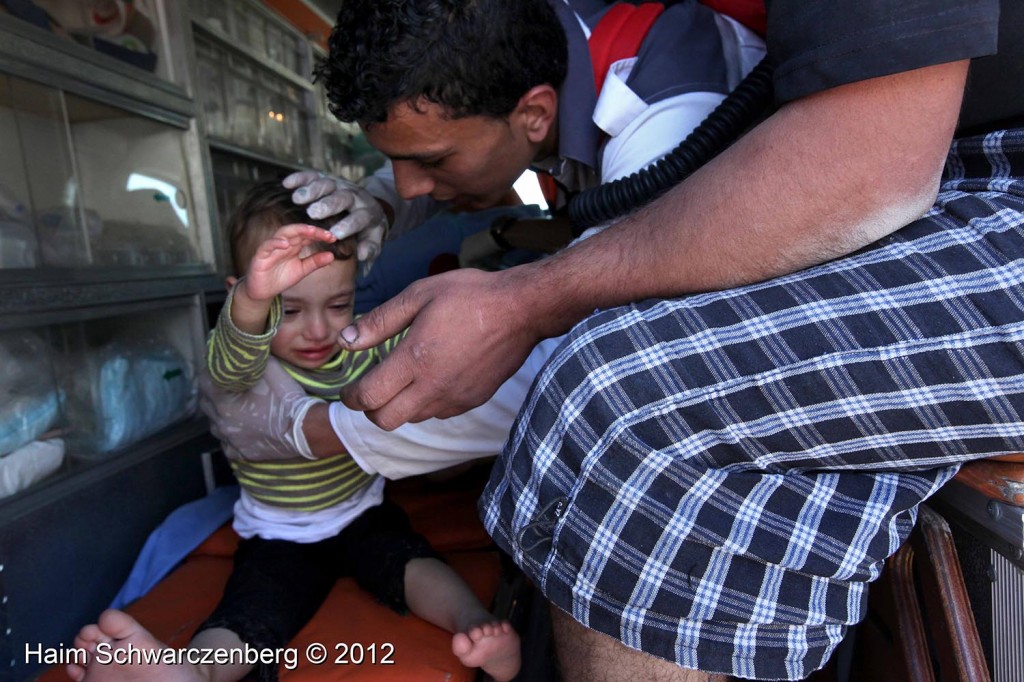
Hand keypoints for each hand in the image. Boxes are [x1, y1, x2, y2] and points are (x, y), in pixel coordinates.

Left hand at [199, 357, 322, 460]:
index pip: (204, 382)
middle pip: (206, 404)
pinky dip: (232, 435)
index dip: (210, 372)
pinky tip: (241, 429)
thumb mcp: (273, 370)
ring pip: (215, 425)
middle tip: (224, 385)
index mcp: (224, 402)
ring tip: (233, 407)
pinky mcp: (242, 453)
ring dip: (220, 415)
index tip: (217, 367)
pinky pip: (228, 444)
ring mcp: (231, 440)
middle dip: (212, 393)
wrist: (306, 430)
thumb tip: (250, 348)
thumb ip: (255, 360)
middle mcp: (222, 423)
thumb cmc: (288, 399)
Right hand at [242, 223, 336, 301]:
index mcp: (294, 246)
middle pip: (297, 231)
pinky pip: (267, 245)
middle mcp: (283, 244)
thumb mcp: (302, 270)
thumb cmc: (280, 278)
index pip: (307, 236)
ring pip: (282, 233)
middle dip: (311, 230)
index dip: (319, 235)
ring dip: (296, 231)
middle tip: (325, 233)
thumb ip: (315, 262)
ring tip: (310, 231)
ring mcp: (271, 248)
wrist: (263, 292)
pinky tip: (286, 244)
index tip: (333, 238)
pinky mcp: (260, 255)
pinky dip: (275, 242)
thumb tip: (332, 255)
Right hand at [283, 171, 387, 271]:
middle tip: (313, 213)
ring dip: (312, 190)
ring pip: (327, 184)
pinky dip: (300, 178)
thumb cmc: (367, 229)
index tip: (335, 234)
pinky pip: (313, 176)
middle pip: (342, 197)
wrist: (370, 205)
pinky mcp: (327, 178)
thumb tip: (362, 254)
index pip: (359, 218)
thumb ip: (370, 248)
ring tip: (297, 199)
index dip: (348, 225)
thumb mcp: (373, 240)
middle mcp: (354, 196)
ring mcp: (340, 185)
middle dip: (328, 204)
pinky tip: (287, 184)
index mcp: (367, 213)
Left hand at [337, 268, 539, 429]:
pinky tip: (432, 377)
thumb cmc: (471, 296)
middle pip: (385, 420)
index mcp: (415, 358)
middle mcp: (434, 386)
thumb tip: (345, 341)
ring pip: (412, 418)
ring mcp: (455, 397)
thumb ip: (379, 321)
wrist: (522, 310)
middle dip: (370, 409)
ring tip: (403, 378)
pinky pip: (439, 413)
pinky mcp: (473, 400)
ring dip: (399, 405)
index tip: (347, 389)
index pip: (369, 397)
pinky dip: (426, 402)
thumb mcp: (419, 295)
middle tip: (371, 389)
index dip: (350, 396)